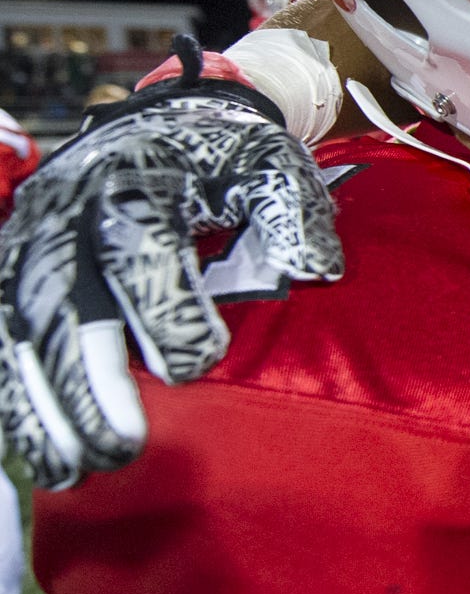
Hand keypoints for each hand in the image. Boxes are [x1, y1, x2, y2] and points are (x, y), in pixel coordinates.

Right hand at [0, 41, 341, 486]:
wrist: (156, 126)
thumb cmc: (220, 158)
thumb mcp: (270, 165)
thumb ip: (294, 214)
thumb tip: (315, 270)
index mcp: (134, 183)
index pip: (140, 250)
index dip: (165, 312)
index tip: (194, 366)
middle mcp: (68, 213)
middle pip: (63, 301)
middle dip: (86, 381)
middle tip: (122, 447)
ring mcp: (30, 244)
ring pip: (20, 329)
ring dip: (39, 404)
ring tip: (73, 468)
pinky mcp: (12, 272)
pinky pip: (3, 339)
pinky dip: (17, 398)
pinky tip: (45, 455)